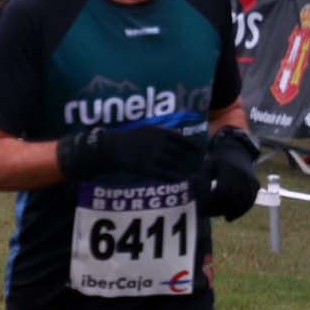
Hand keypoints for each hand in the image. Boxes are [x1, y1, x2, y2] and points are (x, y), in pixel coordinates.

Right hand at [57, 124, 199, 183]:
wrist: (108, 149)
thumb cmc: (126, 139)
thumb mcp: (144, 129)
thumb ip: (161, 134)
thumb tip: (180, 137)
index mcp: (157, 131)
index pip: (182, 138)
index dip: (193, 145)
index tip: (201, 151)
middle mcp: (157, 143)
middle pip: (180, 153)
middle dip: (189, 160)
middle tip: (197, 165)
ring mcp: (152, 156)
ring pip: (175, 164)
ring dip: (184, 170)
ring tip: (190, 174)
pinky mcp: (147, 168)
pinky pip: (166, 174)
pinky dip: (174, 178)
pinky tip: (179, 180)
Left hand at [201, 127, 260, 219]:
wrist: (237, 153)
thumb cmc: (217, 162)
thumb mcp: (206, 167)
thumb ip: (202, 182)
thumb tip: (199, 201)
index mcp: (228, 168)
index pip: (221, 190)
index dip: (211, 201)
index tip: (201, 208)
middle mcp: (243, 174)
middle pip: (231, 198)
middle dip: (217, 209)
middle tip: (206, 214)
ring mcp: (251, 180)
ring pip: (241, 203)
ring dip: (227, 212)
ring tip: (215, 215)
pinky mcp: (256, 186)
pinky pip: (249, 203)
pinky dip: (238, 212)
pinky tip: (228, 217)